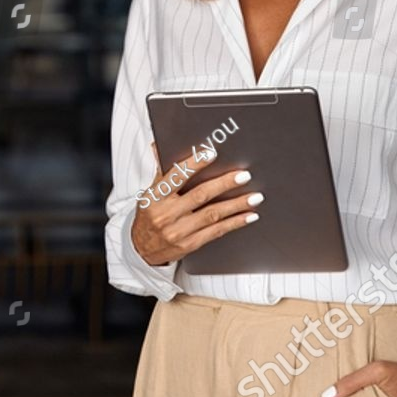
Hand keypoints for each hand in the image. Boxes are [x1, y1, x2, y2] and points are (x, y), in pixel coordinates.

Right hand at [130, 143, 263, 266]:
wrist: (141, 250)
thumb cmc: (149, 216)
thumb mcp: (149, 194)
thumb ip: (160, 171)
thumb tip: (159, 145)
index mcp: (155, 197)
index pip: (175, 177)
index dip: (194, 164)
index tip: (211, 153)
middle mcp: (166, 214)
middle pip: (199, 196)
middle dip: (224, 184)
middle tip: (243, 176)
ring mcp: (178, 231)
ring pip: (212, 215)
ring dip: (236, 205)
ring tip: (254, 197)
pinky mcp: (190, 244)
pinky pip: (216, 232)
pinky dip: (235, 223)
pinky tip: (248, 216)